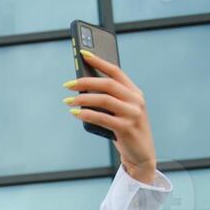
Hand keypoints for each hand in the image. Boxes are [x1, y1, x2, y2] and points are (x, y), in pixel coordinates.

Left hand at [67, 48, 157, 185]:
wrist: (141, 155)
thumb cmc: (127, 131)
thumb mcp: (122, 112)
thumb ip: (110, 100)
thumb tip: (82, 89)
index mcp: (135, 92)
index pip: (116, 71)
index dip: (99, 61)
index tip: (83, 54)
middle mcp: (136, 100)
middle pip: (108, 84)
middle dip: (85, 82)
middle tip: (68, 85)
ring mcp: (133, 114)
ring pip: (104, 99)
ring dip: (83, 99)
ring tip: (68, 101)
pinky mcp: (126, 128)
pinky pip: (102, 118)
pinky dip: (86, 114)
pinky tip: (75, 114)